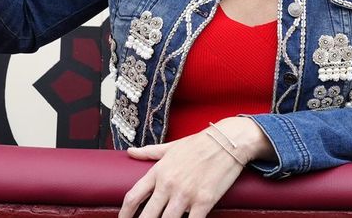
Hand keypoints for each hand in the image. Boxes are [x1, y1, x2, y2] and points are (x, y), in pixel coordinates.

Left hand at [119, 117, 267, 217]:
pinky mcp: (204, 201)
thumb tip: (130, 152)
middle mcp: (168, 184)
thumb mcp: (170, 147)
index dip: (124, 213)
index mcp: (158, 171)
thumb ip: (149, 152)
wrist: (227, 141)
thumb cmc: (198, 144)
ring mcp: (186, 194)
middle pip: (147, 215)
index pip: (133, 196)